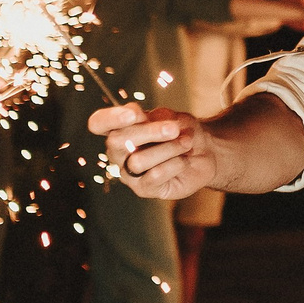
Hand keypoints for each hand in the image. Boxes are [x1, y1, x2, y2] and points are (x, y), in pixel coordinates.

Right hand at [91, 104, 222, 198]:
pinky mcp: (143, 188)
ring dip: (168, 149)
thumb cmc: (183, 132)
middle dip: (149, 132)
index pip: (98, 123)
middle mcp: (118, 152)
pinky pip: (154, 176)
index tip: (134, 114)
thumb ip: (153, 117)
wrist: (206, 152)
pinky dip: (174, 164)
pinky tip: (184, 161)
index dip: (111, 118)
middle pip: (117, 141)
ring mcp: (128, 172)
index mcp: (119, 129)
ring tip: (186, 143)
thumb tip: (135, 117)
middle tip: (174, 129)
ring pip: (137, 160)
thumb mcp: (171, 117)